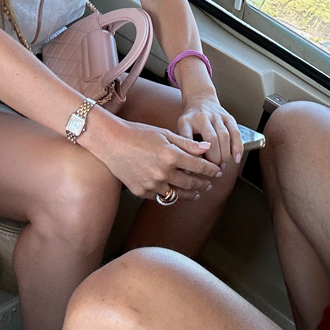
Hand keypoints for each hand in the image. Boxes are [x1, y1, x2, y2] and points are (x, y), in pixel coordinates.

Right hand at [90, 114, 221, 199]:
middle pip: (191, 183)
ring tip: (196, 193)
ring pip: (177, 194)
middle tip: (209, 184)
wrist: (111, 142)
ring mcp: (151, 184)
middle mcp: (163, 172)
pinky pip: (160, 196)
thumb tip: (207, 148)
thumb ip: (187, 143)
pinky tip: (173, 191)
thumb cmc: (138, 133)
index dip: (211, 170)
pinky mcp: (141, 191)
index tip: (217, 172)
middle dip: (203, 184)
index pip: (199, 166)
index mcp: (171, 156)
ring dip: (189, 194)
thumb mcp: (165, 134)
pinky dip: (169, 194)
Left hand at [177, 94, 242, 165]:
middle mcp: (202, 117)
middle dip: (214, 158)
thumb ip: (182, 144)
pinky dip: (238, 147)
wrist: (200, 99)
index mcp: (186, 121)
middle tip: (213, 170)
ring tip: (222, 166)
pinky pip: (235, 133)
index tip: (193, 168)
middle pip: (211, 139)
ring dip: (225, 155)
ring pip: (224, 136)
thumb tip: (184, 168)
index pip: (188, 138)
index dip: (192, 154)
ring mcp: (216, 116)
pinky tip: (236, 158)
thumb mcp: (180, 128)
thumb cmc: (190, 119)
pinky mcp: (228, 117)